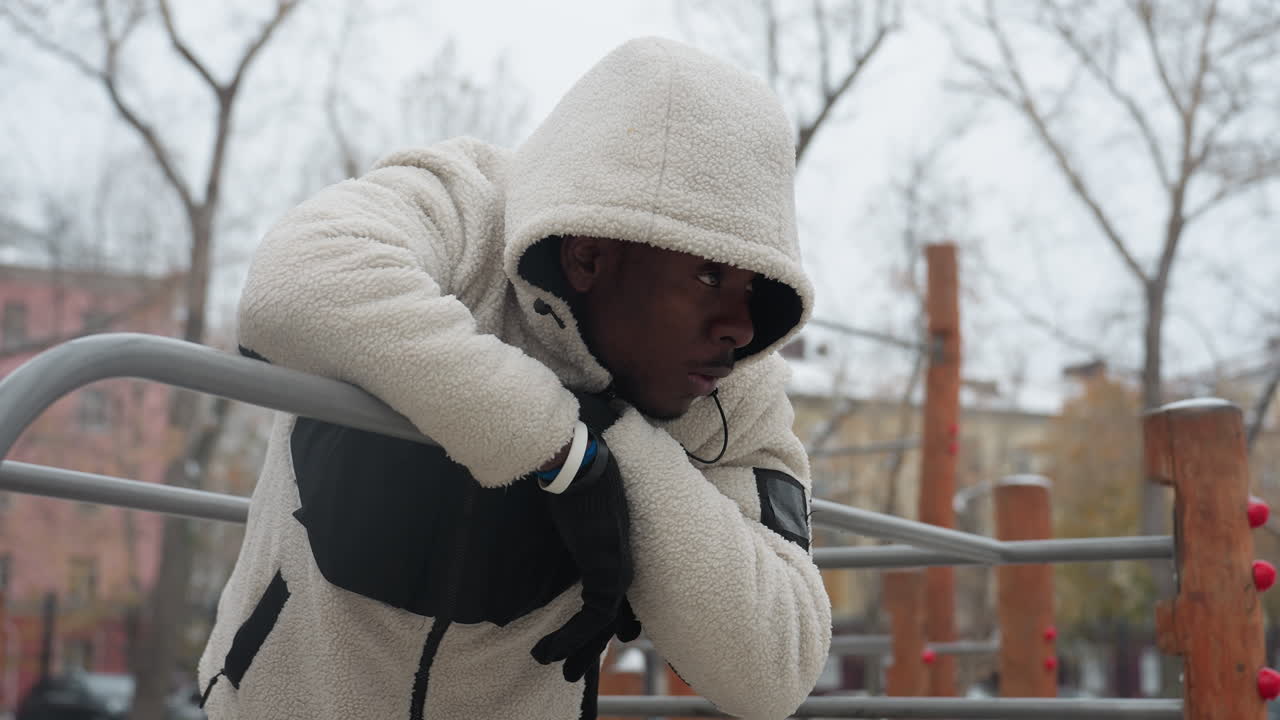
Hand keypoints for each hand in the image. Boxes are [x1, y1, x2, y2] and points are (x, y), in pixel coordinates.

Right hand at [531, 391, 632, 681]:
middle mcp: (622, 562)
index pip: (616, 594)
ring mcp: (618, 569)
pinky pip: (592, 620)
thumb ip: (570, 532)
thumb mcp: (571, 514)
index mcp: (614, 549)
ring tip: (552, 666)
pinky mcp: (607, 574)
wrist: (581, 461)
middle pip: (611, 616)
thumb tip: (554, 532)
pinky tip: (547, 652)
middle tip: (570, 669)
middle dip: (590, 646)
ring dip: (577, 649)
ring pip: (602, 625)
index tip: (605, 639)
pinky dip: (570, 639)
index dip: (612, 621)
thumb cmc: (572, 476)